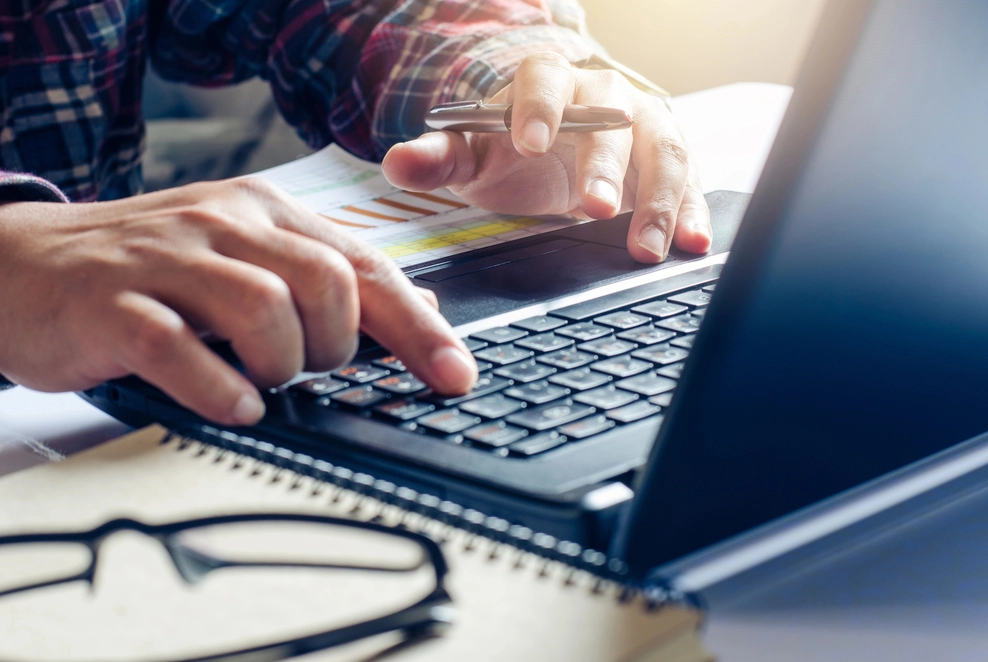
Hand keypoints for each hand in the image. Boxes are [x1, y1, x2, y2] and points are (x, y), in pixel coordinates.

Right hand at [0, 179, 477, 424]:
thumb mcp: (247, 261)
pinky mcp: (112, 301)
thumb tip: (418, 308)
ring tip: (261, 381)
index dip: (420, 327)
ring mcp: (166, 259)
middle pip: (327, 282)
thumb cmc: (152, 273)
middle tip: (311, 369)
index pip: (365, 265)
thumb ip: (329, 280)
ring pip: (262, 307)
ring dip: (281, 365)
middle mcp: (224, 224)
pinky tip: (231, 403)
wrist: (26, 264)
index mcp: (267, 213)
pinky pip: (176, 345)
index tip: (457, 376)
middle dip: (339, 345)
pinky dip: (215, 385)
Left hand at [382, 52, 710, 262]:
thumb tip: (396, 162)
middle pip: (613, 121)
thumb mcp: (473, 155)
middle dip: (604, 166)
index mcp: (549, 84)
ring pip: (664, 151)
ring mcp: (646, 125)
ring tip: (648, 246)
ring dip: (660, 199)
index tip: (529, 142)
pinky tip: (693, 244)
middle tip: (594, 208)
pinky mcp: (672, 161)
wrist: (557, 151)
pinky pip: (692, 181)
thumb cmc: (513, 151)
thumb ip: (439, 158)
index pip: (545, 82)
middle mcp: (607, 96)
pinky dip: (694, 212)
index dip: (538, 108)